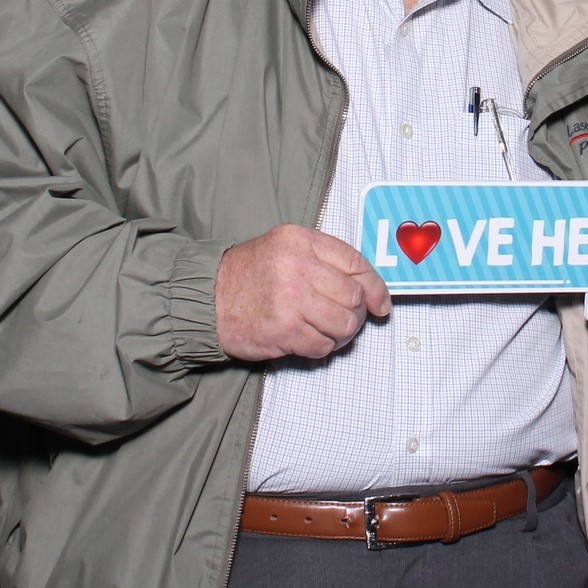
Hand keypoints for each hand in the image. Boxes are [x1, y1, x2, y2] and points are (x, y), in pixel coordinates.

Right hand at [215, 225, 392, 361]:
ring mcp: (291, 300)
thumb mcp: (284, 248)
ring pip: (345, 324)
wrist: (207, 297)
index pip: (356, 263)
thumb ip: (322, 259)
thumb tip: (367, 287)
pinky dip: (322, 347)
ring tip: (328, 332)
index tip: (380, 303)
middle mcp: (298, 267)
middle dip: (357, 313)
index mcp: (301, 241)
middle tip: (346, 319)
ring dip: (342, 334)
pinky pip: (323, 345)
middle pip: (354, 297)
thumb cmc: (249, 274)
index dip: (375, 287)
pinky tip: (309, 340)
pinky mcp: (284, 330)